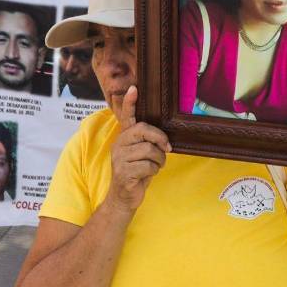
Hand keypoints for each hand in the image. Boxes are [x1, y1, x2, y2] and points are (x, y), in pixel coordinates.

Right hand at [108, 86, 170, 212]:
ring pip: (149, 150)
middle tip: (167, 148)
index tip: (134, 88)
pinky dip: (154, 171)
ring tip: (156, 166)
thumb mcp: (141, 155)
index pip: (126, 117)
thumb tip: (165, 139)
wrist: (123, 198)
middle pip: (143, 130)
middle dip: (160, 138)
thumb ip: (148, 143)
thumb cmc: (136, 173)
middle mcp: (119, 144)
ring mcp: (119, 158)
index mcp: (124, 138)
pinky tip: (149, 175)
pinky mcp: (123, 172)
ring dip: (159, 160)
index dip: (130, 103)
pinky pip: (148, 166)